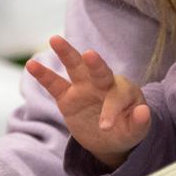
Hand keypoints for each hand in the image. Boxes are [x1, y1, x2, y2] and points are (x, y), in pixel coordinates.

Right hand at [25, 36, 149, 166]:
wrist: (109, 137)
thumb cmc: (127, 128)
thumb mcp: (136, 131)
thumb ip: (140, 123)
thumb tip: (144, 111)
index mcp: (124, 91)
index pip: (117, 97)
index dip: (111, 111)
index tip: (105, 127)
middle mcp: (103, 84)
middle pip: (99, 70)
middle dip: (95, 64)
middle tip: (90, 55)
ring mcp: (84, 87)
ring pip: (75, 67)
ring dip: (67, 53)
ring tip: (55, 39)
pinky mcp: (67, 96)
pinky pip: (54, 84)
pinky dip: (43, 75)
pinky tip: (31, 64)